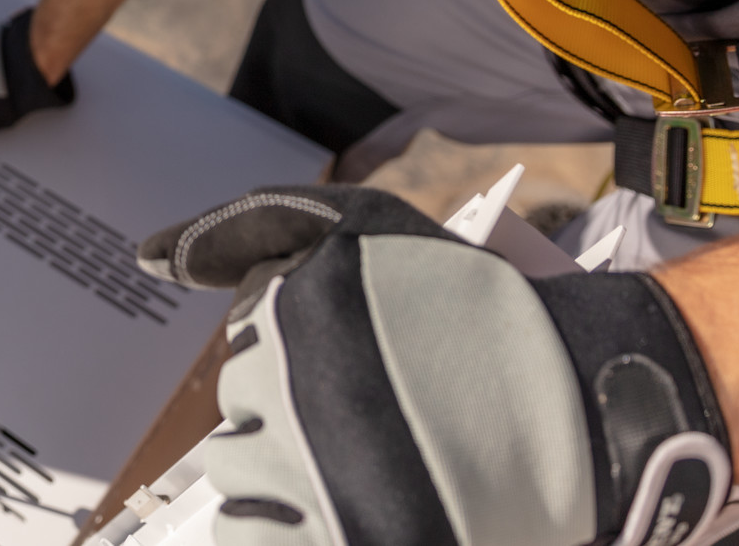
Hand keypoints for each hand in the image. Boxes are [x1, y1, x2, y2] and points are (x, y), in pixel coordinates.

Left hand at [139, 187, 733, 545]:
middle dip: (295, 434)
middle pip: (239, 435)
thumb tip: (150, 259)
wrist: (587, 408)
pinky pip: (264, 542)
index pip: (243, 359)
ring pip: (247, 501)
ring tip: (372, 476)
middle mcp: (286, 397)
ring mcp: (310, 483)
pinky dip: (298, 530)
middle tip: (375, 431)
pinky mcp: (343, 541)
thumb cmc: (474, 311)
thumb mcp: (361, 224)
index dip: (300, 369)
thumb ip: (248, 228)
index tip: (359, 373)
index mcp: (285, 316)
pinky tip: (353, 510)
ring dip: (294, 493)